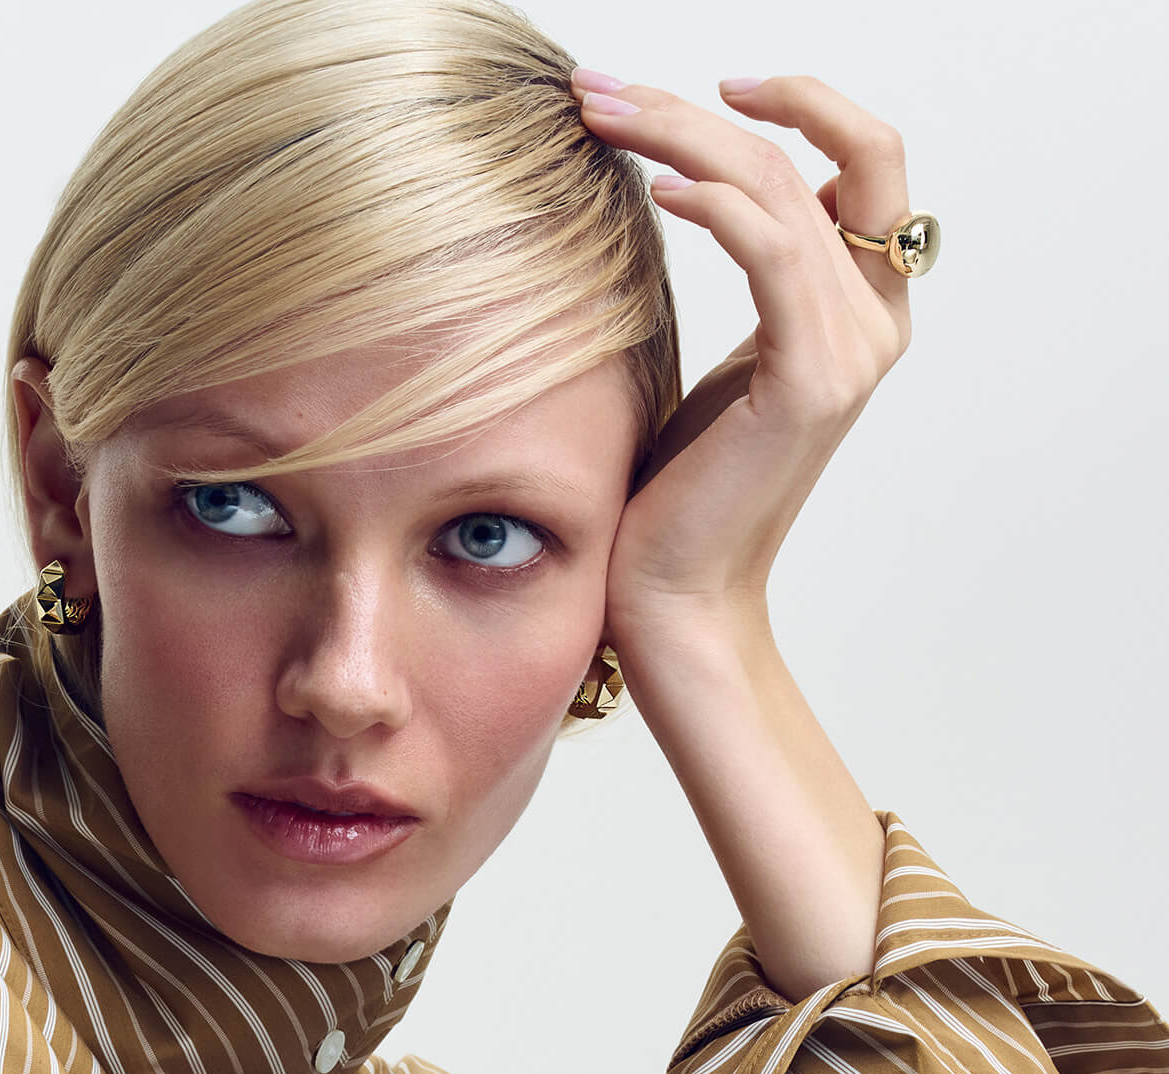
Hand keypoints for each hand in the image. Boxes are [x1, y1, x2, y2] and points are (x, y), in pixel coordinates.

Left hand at [568, 73, 914, 640]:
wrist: (673, 595)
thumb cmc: (676, 492)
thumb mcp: (717, 363)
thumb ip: (750, 279)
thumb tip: (704, 192)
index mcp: (857, 313)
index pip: (864, 163)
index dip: (798, 104)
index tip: (703, 88)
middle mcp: (871, 323)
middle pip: (818, 154)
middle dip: (705, 104)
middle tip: (599, 86)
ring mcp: (851, 351)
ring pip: (780, 188)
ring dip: (679, 133)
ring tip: (593, 114)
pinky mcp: (809, 382)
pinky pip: (772, 250)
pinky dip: (713, 205)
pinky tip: (649, 189)